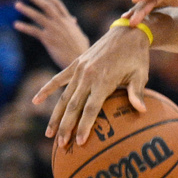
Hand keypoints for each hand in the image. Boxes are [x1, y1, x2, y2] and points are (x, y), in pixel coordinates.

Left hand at [14, 0, 90, 68]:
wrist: (80, 61)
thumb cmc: (81, 50)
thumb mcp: (79, 35)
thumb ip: (74, 26)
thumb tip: (73, 19)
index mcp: (68, 21)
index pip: (57, 4)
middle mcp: (61, 23)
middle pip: (47, 6)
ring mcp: (54, 30)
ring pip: (38, 17)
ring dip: (27, 10)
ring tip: (17, 4)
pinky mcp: (48, 40)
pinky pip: (34, 31)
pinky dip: (25, 27)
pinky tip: (16, 24)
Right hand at [33, 25, 150, 146]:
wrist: (128, 32)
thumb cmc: (137, 56)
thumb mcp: (141, 74)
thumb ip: (137, 92)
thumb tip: (142, 110)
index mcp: (104, 80)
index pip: (91, 108)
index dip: (84, 126)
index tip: (80, 142)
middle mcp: (88, 76)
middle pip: (74, 106)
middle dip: (66, 127)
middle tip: (62, 145)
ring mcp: (80, 69)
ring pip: (64, 97)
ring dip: (56, 116)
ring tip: (50, 134)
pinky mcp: (76, 64)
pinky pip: (58, 79)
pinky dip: (46, 90)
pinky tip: (35, 101)